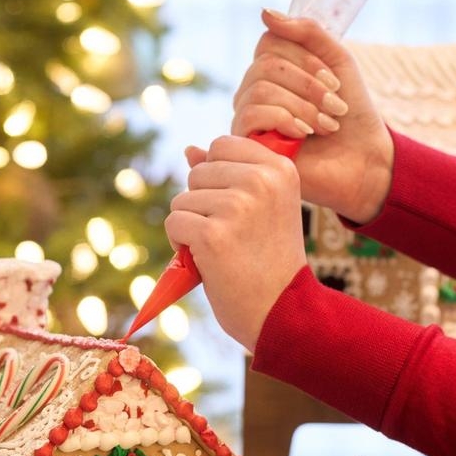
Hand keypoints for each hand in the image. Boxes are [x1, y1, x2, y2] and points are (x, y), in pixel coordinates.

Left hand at [165, 136, 306, 349]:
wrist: (281, 310)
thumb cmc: (269, 259)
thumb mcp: (262, 207)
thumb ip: (229, 174)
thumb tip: (189, 149)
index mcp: (280, 168)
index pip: (222, 145)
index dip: (216, 176)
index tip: (237, 208)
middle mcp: (261, 181)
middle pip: (198, 172)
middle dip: (201, 203)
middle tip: (230, 234)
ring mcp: (237, 206)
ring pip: (182, 199)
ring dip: (191, 225)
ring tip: (221, 248)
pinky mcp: (212, 234)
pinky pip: (174, 222)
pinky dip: (180, 243)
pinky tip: (205, 260)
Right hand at [231, 9, 393, 223]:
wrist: (363, 161)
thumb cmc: (353, 114)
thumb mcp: (338, 62)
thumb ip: (308, 32)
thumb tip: (265, 12)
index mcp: (274, 71)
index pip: (269, 41)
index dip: (303, 55)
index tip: (334, 79)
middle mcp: (253, 92)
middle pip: (265, 65)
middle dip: (308, 84)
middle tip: (336, 105)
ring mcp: (247, 118)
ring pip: (260, 89)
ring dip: (303, 105)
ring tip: (327, 125)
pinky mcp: (246, 144)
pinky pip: (251, 114)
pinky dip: (285, 119)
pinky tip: (304, 135)